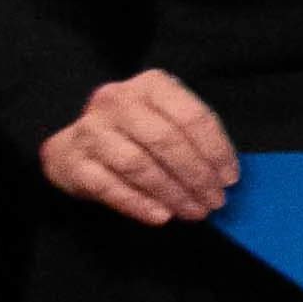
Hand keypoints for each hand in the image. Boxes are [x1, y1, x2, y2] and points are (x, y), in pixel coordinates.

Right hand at [38, 68, 235, 225]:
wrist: (76, 146)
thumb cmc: (136, 133)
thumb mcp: (166, 119)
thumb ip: (194, 138)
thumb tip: (225, 174)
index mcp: (150, 85)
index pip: (192, 117)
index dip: (216, 151)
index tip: (230, 179)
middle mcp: (117, 101)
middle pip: (166, 141)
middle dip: (197, 176)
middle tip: (215, 201)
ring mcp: (90, 130)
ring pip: (139, 165)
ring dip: (172, 193)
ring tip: (194, 212)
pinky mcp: (72, 161)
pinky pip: (109, 187)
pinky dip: (139, 204)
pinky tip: (162, 216)